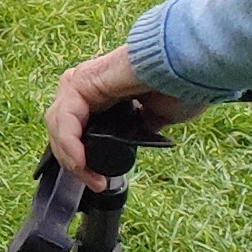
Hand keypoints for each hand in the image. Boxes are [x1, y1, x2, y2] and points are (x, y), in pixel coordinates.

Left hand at [48, 42, 190, 185]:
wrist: (193, 69)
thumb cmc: (183, 87)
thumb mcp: (158, 117)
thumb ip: (141, 125)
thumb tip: (137, 136)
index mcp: (101, 93)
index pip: (76, 130)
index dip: (81, 157)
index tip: (98, 180)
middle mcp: (85, 86)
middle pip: (62, 130)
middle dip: (74, 162)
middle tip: (95, 182)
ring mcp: (80, 82)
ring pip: (58, 126)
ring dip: (72, 158)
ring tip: (91, 178)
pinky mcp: (80, 82)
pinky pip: (66, 119)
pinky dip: (70, 144)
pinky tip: (81, 163)